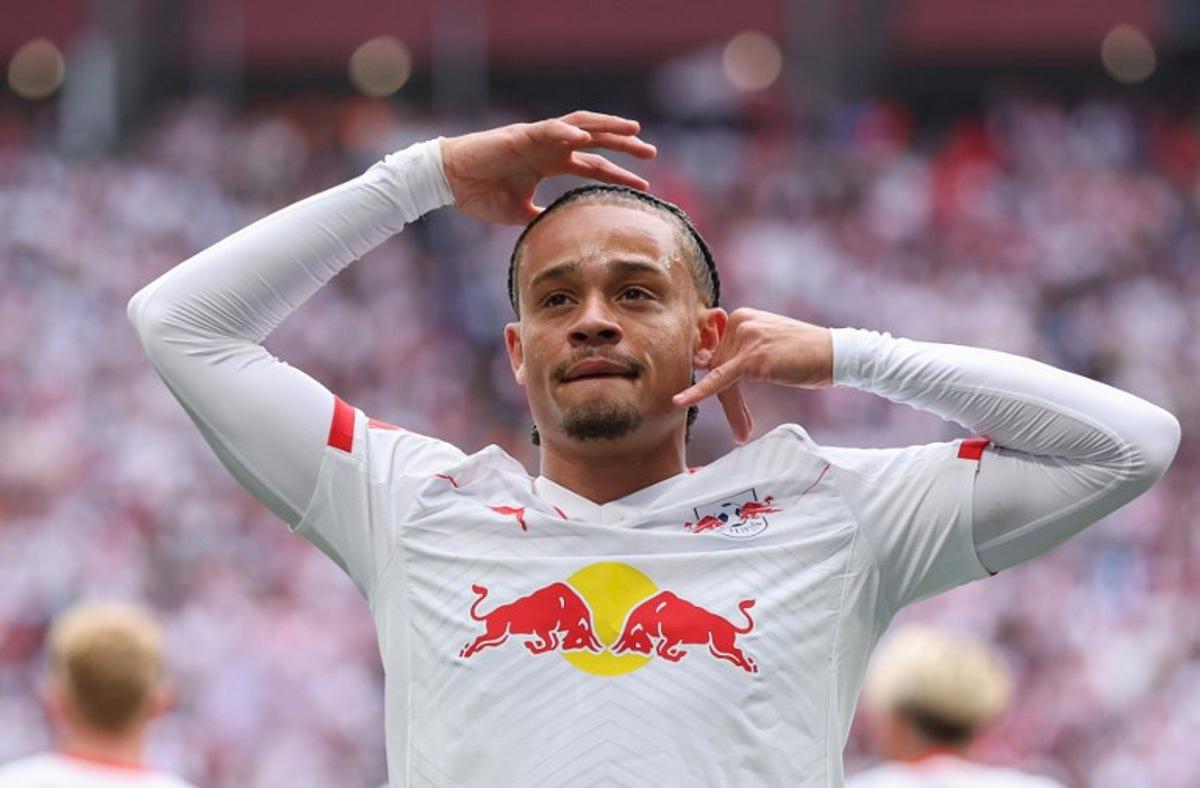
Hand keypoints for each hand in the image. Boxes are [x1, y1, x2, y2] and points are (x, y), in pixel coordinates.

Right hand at [439, 110, 656, 224]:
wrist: (449, 181)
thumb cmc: (480, 194)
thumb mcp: (520, 212)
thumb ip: (543, 216)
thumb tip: (560, 232)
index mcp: (550, 163)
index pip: (593, 166)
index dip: (619, 174)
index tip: (644, 185)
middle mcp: (549, 147)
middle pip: (595, 142)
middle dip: (624, 146)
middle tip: (652, 153)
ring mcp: (537, 138)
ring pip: (580, 126)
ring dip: (607, 127)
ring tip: (633, 131)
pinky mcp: (520, 135)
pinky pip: (549, 129)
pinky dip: (568, 132)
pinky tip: (586, 137)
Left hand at [672, 308, 833, 443]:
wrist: (836, 354)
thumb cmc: (806, 354)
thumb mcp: (767, 347)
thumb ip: (740, 353)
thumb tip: (711, 372)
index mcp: (740, 317)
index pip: (716, 351)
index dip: (716, 379)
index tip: (723, 400)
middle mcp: (738, 321)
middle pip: (715, 366)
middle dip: (727, 398)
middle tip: (743, 426)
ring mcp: (745, 337)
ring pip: (719, 377)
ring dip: (732, 408)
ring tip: (743, 429)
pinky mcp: (752, 357)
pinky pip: (719, 378)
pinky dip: (700, 392)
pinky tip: (680, 401)